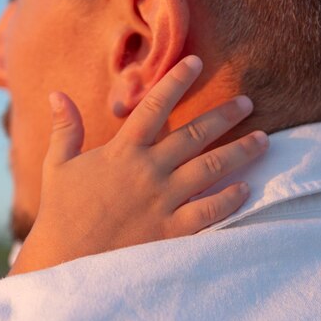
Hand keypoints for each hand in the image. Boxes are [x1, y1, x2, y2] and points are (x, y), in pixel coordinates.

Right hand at [9, 56, 268, 274]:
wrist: (66, 259)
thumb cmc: (61, 211)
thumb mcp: (58, 165)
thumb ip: (65, 128)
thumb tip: (56, 94)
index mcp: (122, 151)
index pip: (155, 106)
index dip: (176, 81)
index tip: (196, 61)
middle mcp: (149, 171)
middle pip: (195, 135)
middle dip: (225, 116)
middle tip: (248, 102)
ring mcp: (163, 201)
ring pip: (211, 169)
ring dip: (240, 152)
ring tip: (264, 140)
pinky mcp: (171, 230)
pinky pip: (209, 212)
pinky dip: (230, 200)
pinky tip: (246, 189)